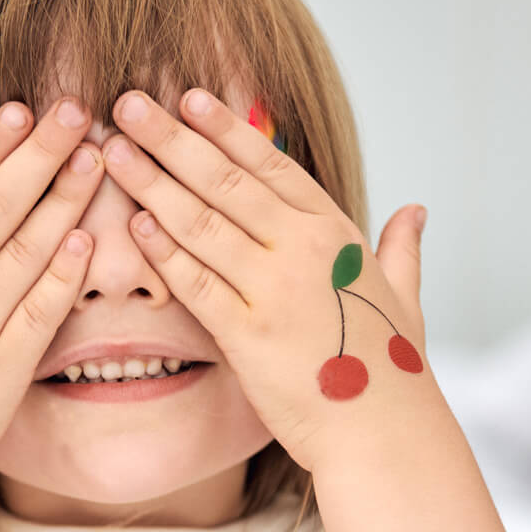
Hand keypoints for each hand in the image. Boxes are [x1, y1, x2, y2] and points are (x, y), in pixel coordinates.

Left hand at [100, 88, 432, 474]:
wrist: (383, 433)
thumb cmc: (393, 371)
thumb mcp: (406, 297)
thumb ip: (402, 249)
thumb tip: (415, 210)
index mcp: (337, 233)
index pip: (271, 165)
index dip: (226, 129)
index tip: (189, 98)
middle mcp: (304, 250)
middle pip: (226, 181)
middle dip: (172, 138)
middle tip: (129, 104)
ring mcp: (273, 290)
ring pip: (202, 223)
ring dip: (153, 183)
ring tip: (115, 150)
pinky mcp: (247, 335)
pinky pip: (196, 283)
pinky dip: (164, 251)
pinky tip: (134, 223)